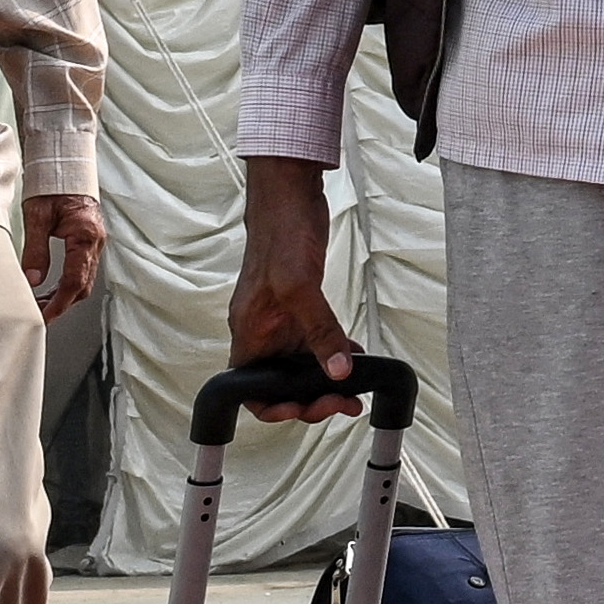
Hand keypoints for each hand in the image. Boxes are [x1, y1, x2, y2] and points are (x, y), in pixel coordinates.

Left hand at [15, 189, 102, 320]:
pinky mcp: (89, 239)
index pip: (74, 281)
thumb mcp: (37, 216)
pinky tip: (51, 288)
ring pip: (83, 280)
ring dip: (64, 296)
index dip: (59, 304)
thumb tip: (33, 280)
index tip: (43, 317)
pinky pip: (82, 269)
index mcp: (85, 235)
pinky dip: (67, 283)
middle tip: (38, 315)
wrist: (65, 163)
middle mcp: (95, 241)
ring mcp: (95, 241)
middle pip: (82, 286)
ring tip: (40, 304)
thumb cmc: (52, 183)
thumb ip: (36, 250)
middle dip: (61, 305)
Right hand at [220, 163, 352, 404]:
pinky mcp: (300, 306)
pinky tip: (354, 356)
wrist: (289, 194)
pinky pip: (314, 342)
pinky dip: (333, 353)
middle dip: (309, 399)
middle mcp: (262, 330)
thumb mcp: (300, 286)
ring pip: (299, 366)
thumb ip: (319, 331)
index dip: (273, 407)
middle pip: (278, 384)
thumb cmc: (280, 232)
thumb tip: (337, 370)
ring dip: (325, 380)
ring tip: (353, 392)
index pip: (249, 389)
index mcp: (249, 331)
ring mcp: (281, 319)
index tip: (303, 409)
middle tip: (341, 402)